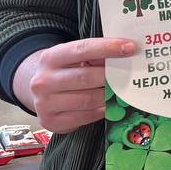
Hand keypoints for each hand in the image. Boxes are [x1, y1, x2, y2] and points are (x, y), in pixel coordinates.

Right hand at [12, 37, 135, 133]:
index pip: (82, 49)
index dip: (108, 47)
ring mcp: (44, 103)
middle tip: (131, 74)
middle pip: (86, 77)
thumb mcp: (73, 58)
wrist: (39, 93)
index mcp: (50, 58)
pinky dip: (101, 111)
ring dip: (109, 95)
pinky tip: (109, 105)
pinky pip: (85, 117)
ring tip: (122, 90)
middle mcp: (43, 80)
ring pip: (88, 99)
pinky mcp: (51, 122)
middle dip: (111, 75)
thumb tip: (127, 52)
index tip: (130, 47)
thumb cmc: (65, 71)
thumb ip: (94, 55)